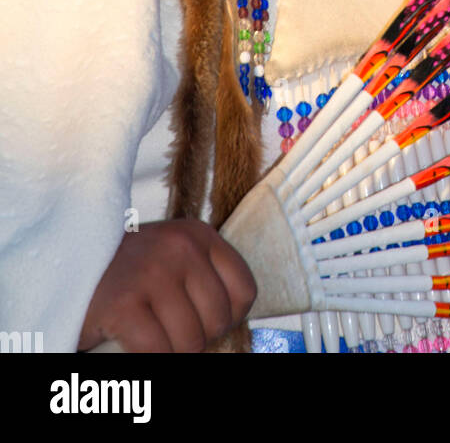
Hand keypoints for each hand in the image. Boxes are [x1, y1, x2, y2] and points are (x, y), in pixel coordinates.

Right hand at [76, 219, 257, 352]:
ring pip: (190, 342)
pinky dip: (147, 358)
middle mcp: (181, 247)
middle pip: (218, 321)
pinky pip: (158, 352)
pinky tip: (129, 342)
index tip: (200, 320)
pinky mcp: (124, 302)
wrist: (62, 264)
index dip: (226, 318)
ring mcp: (153, 272)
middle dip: (194, 337)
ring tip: (147, 334)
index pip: (244, 291)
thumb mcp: (172, 260)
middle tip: (164, 329)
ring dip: (169, 351)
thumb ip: (201, 281)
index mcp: (199, 234)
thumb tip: (230, 324)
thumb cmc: (124, 272)